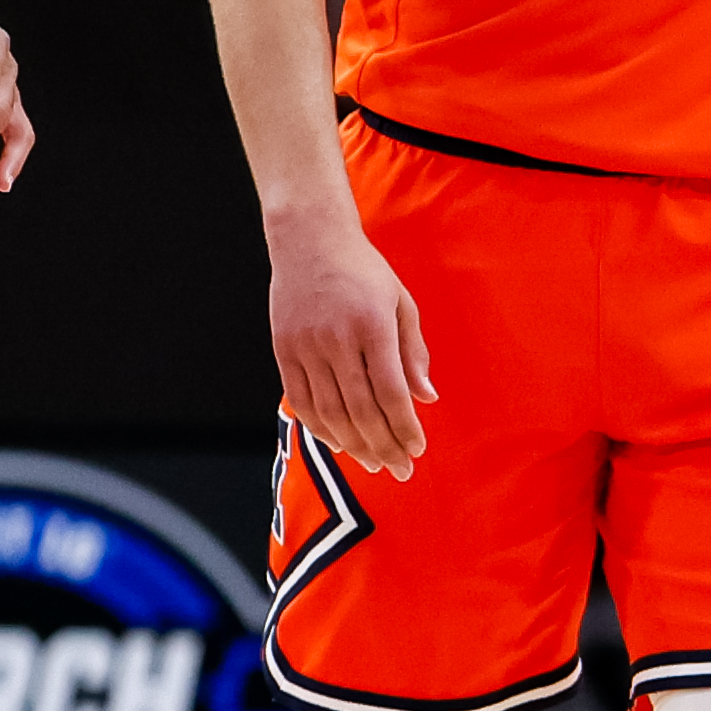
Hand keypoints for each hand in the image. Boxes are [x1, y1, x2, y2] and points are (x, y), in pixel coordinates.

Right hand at [269, 208, 435, 476]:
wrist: (308, 239)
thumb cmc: (363, 270)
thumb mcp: (399, 302)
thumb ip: (413, 352)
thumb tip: (426, 398)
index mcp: (372, 325)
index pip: (390, 391)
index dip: (404, 426)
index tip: (417, 449)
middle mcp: (337, 338)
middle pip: (361, 409)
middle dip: (383, 445)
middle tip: (400, 470)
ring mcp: (306, 345)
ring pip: (329, 411)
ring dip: (353, 444)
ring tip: (372, 463)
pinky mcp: (284, 349)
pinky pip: (301, 400)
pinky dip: (319, 427)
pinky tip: (338, 443)